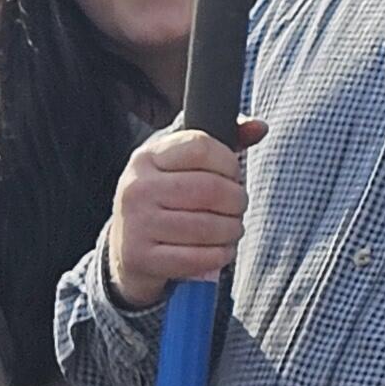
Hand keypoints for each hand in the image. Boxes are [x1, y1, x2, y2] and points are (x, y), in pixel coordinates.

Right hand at [104, 119, 259, 307]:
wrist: (126, 249)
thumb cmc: (163, 200)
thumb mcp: (180, 165)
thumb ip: (221, 143)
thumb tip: (259, 127)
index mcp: (146, 158)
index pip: (202, 147)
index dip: (229, 163)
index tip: (231, 175)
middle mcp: (137, 188)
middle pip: (211, 189)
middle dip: (237, 201)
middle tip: (237, 208)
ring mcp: (137, 224)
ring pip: (208, 227)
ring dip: (232, 230)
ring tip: (230, 229)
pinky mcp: (142, 258)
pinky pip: (198, 258)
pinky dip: (220, 255)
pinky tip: (220, 250)